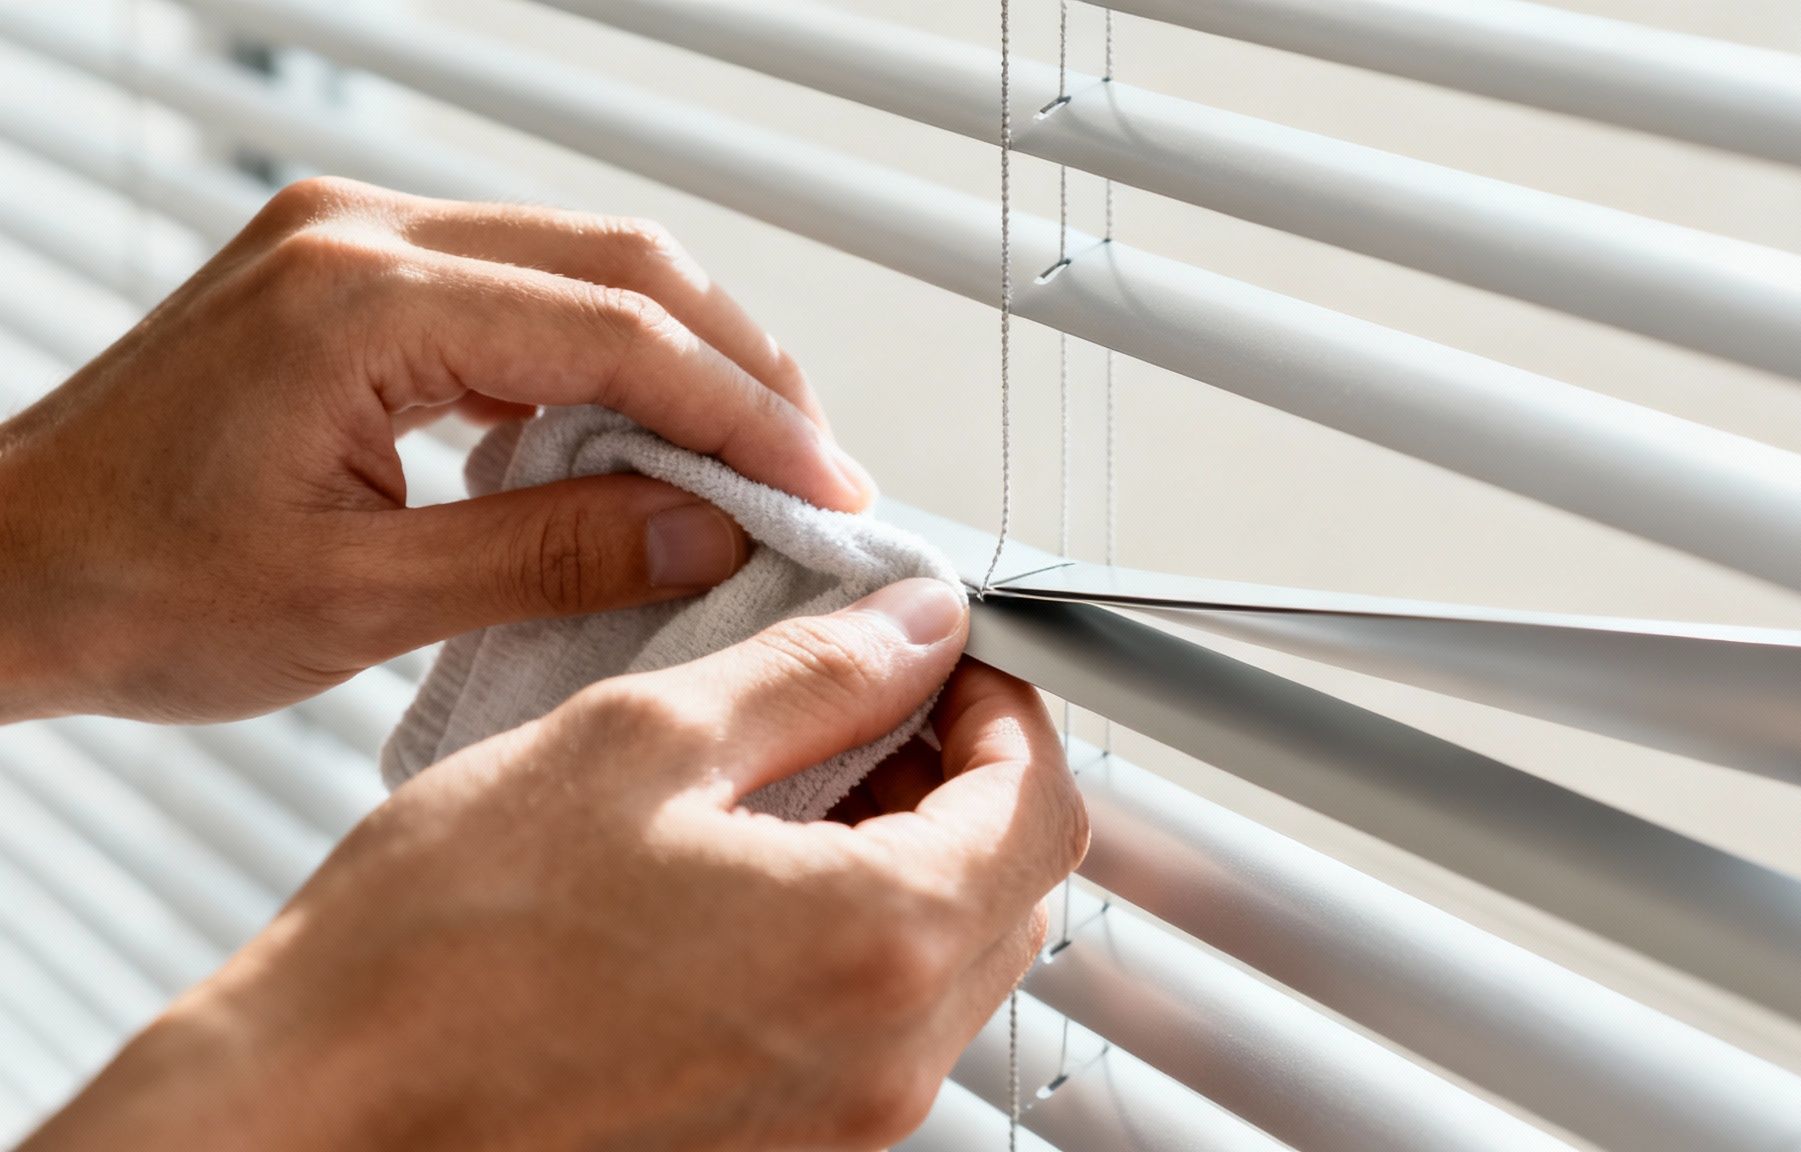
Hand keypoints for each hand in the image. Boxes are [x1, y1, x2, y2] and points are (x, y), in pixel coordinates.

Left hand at [0, 176, 872, 722]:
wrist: (0, 567)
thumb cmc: (132, 589)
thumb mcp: (360, 600)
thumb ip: (551, 555)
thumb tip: (706, 532)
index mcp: (359, 302)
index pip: (616, 332)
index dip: (742, 413)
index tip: (823, 485)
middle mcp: (358, 235)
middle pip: (621, 261)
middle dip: (736, 366)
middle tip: (811, 467)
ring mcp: (351, 238)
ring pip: (582, 261)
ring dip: (678, 355)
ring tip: (746, 457)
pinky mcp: (350, 271)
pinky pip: (518, 287)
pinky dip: (599, 357)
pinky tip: (633, 437)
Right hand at [23, 577, 1086, 1151]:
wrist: (322, 1115)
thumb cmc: (441, 947)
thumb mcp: (641, 743)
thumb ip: (812, 676)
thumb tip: (913, 628)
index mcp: (878, 943)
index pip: (1043, 805)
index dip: (1008, 709)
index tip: (947, 660)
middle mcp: (886, 1057)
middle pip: (1015, 887)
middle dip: (968, 776)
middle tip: (873, 705)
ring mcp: (842, 1122)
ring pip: (953, 957)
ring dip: (916, 853)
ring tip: (800, 782)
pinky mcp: (783, 1150)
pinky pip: (879, 1023)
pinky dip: (859, 933)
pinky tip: (756, 874)